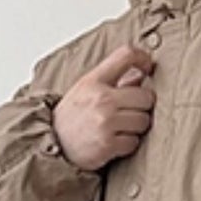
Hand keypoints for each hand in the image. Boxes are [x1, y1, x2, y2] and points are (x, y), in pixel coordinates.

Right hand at [51, 45, 156, 171]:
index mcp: (94, 80)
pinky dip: (128, 143)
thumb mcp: (86, 88)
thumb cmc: (72, 115)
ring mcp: (105, 122)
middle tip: (131, 110)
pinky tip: (116, 141)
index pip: (126, 55)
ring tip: (122, 127)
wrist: (53, 142)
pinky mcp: (108, 145)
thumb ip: (113, 79)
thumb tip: (141, 76)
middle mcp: (101, 98)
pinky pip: (134, 142)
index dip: (143, 58)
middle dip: (142, 105)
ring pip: (143, 121)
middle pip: (145, 97)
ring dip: (137, 126)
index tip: (148, 67)